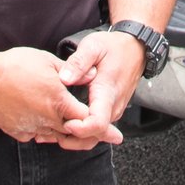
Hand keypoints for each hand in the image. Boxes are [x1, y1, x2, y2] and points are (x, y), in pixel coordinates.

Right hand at [0, 47, 104, 148]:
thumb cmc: (16, 65)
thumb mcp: (48, 62)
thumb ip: (74, 72)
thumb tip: (93, 75)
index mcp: (58, 102)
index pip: (87, 119)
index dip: (103, 127)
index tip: (116, 135)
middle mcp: (47, 119)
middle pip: (74, 133)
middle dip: (90, 136)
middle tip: (106, 138)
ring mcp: (31, 128)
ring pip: (56, 136)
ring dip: (66, 133)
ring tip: (76, 128)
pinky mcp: (17, 132)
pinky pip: (36, 135)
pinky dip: (44, 131)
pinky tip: (45, 122)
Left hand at [58, 31, 146, 147]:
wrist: (135, 48)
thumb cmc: (113, 47)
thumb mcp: (93, 46)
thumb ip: (78, 62)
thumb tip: (64, 78)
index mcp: (107, 93)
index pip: (97, 124)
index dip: (80, 129)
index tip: (64, 122)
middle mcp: (113, 108)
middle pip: (94, 136)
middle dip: (72, 138)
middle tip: (50, 129)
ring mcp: (113, 112)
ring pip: (94, 136)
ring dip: (74, 138)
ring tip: (52, 128)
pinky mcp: (110, 112)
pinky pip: (96, 130)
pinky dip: (80, 132)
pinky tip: (62, 123)